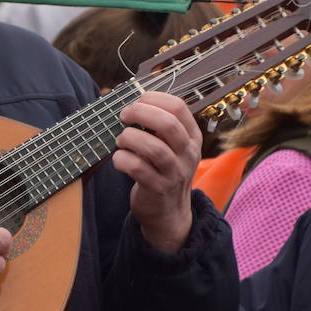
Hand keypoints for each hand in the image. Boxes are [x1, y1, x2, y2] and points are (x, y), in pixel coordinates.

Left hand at [112, 91, 200, 251]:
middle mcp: (188, 153)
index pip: (179, 107)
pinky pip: (139, 169)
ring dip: (130, 138)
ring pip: (155, 148)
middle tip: (124, 115)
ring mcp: (175, 173)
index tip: (136, 101)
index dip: (153, 98)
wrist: (168, 211)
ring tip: (121, 140)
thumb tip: (129, 101)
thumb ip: (157, 125)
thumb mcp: (170, 146)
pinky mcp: (158, 188)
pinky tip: (119, 158)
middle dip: (140, 113)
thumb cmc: (162, 169)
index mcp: (191, 136)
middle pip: (168, 124)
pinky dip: (123, 159)